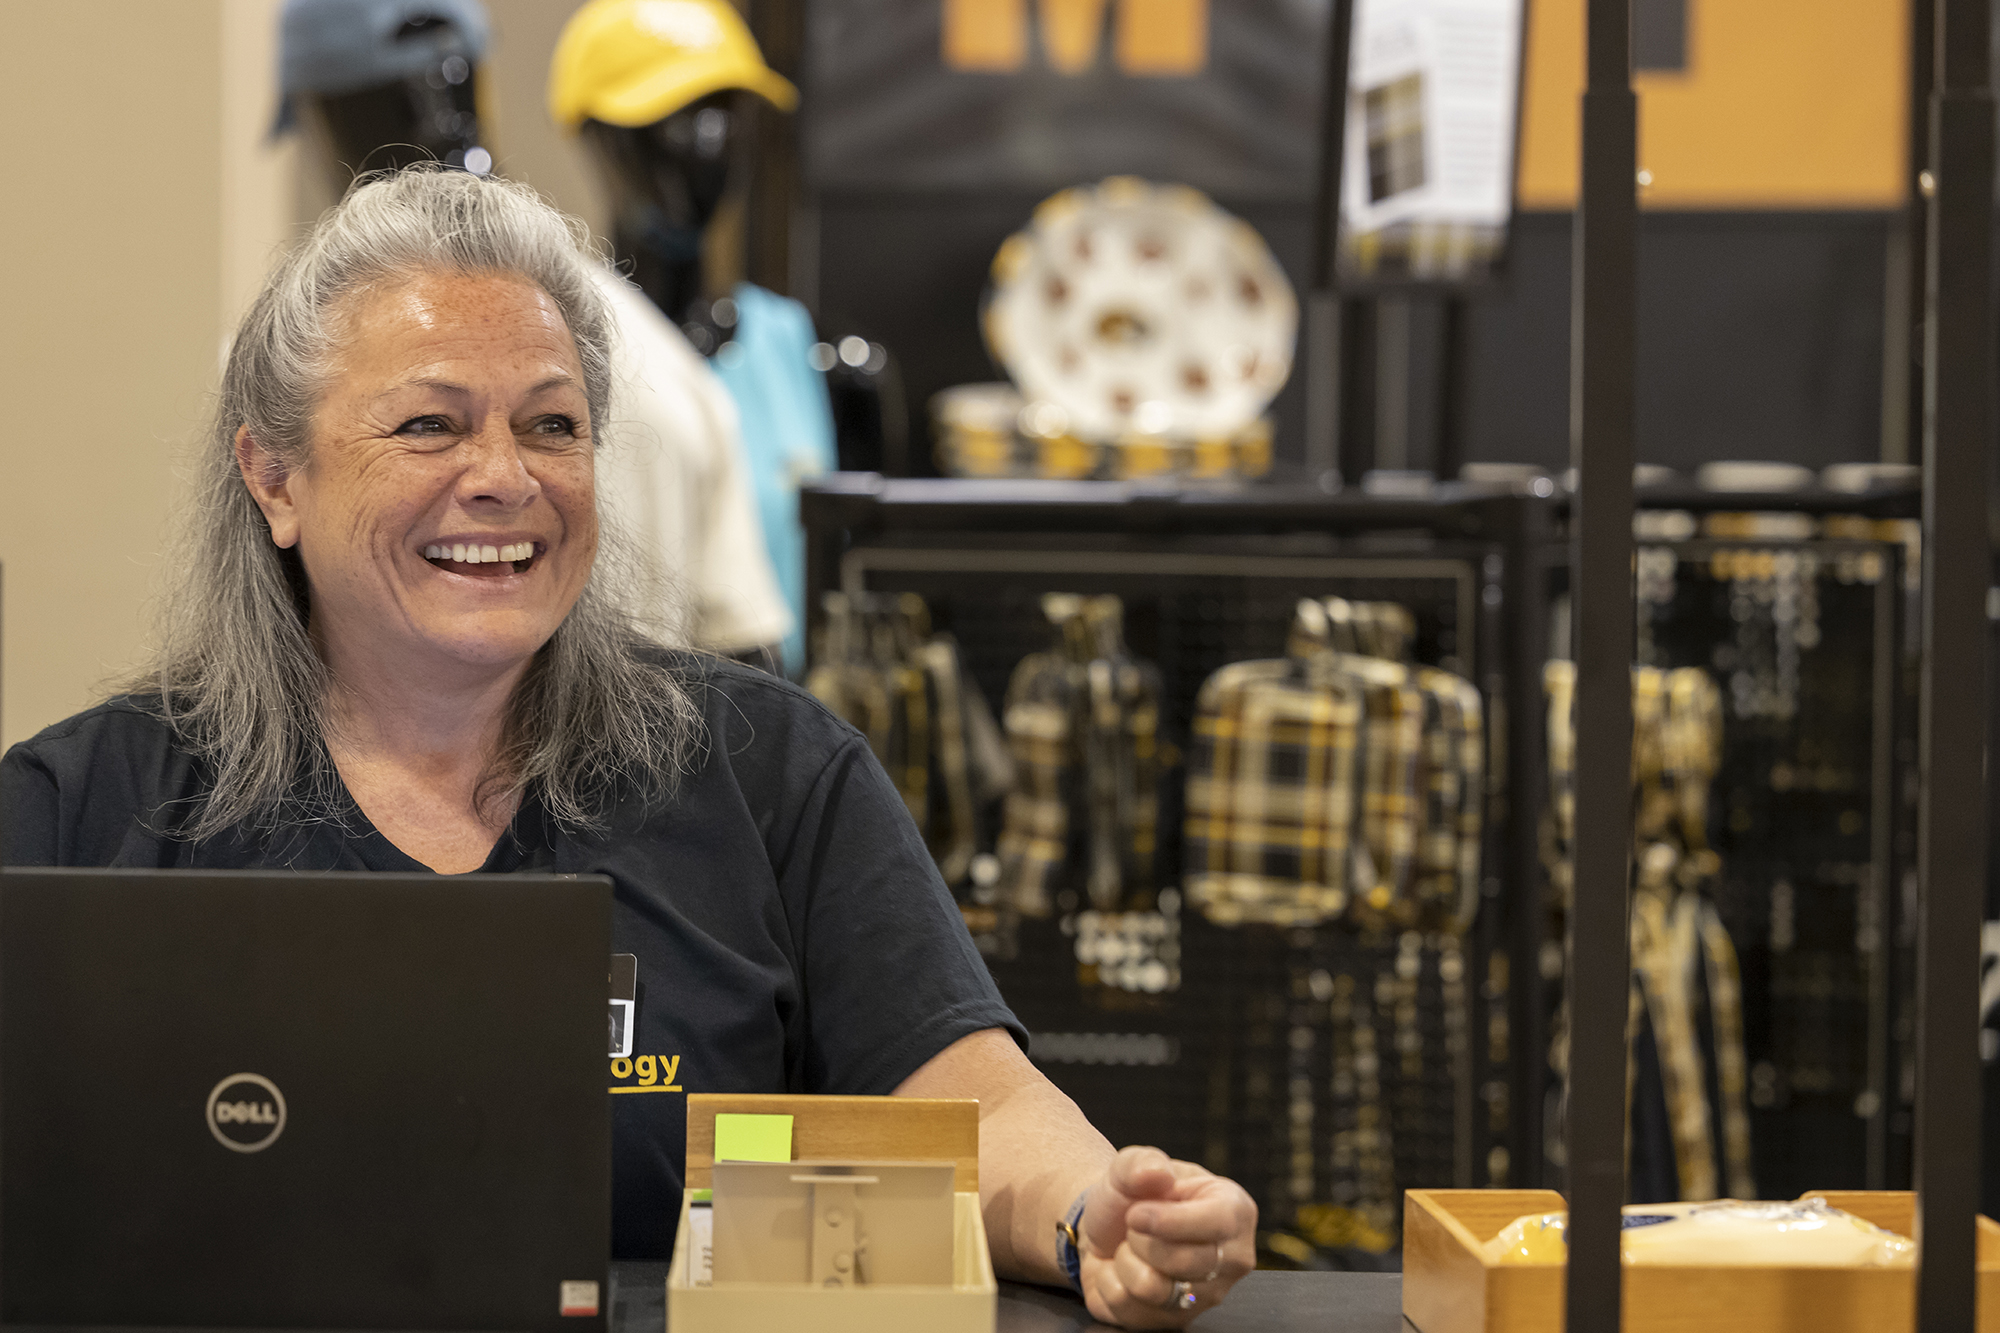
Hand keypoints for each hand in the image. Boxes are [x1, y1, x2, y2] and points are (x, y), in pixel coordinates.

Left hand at [1075, 1145, 1257, 1327]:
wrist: (1110, 1231)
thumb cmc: (1134, 1196)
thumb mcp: (1133, 1166)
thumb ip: (1142, 1162)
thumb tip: (1157, 1173)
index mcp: (1234, 1211)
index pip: (1217, 1223)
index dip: (1169, 1220)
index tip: (1135, 1212)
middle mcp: (1232, 1260)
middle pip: (1184, 1261)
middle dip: (1140, 1239)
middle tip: (1133, 1225)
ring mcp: (1207, 1297)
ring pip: (1154, 1290)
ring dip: (1124, 1262)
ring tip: (1130, 1247)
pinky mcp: (1176, 1324)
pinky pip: (1131, 1314)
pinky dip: (1111, 1287)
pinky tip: (1120, 1270)